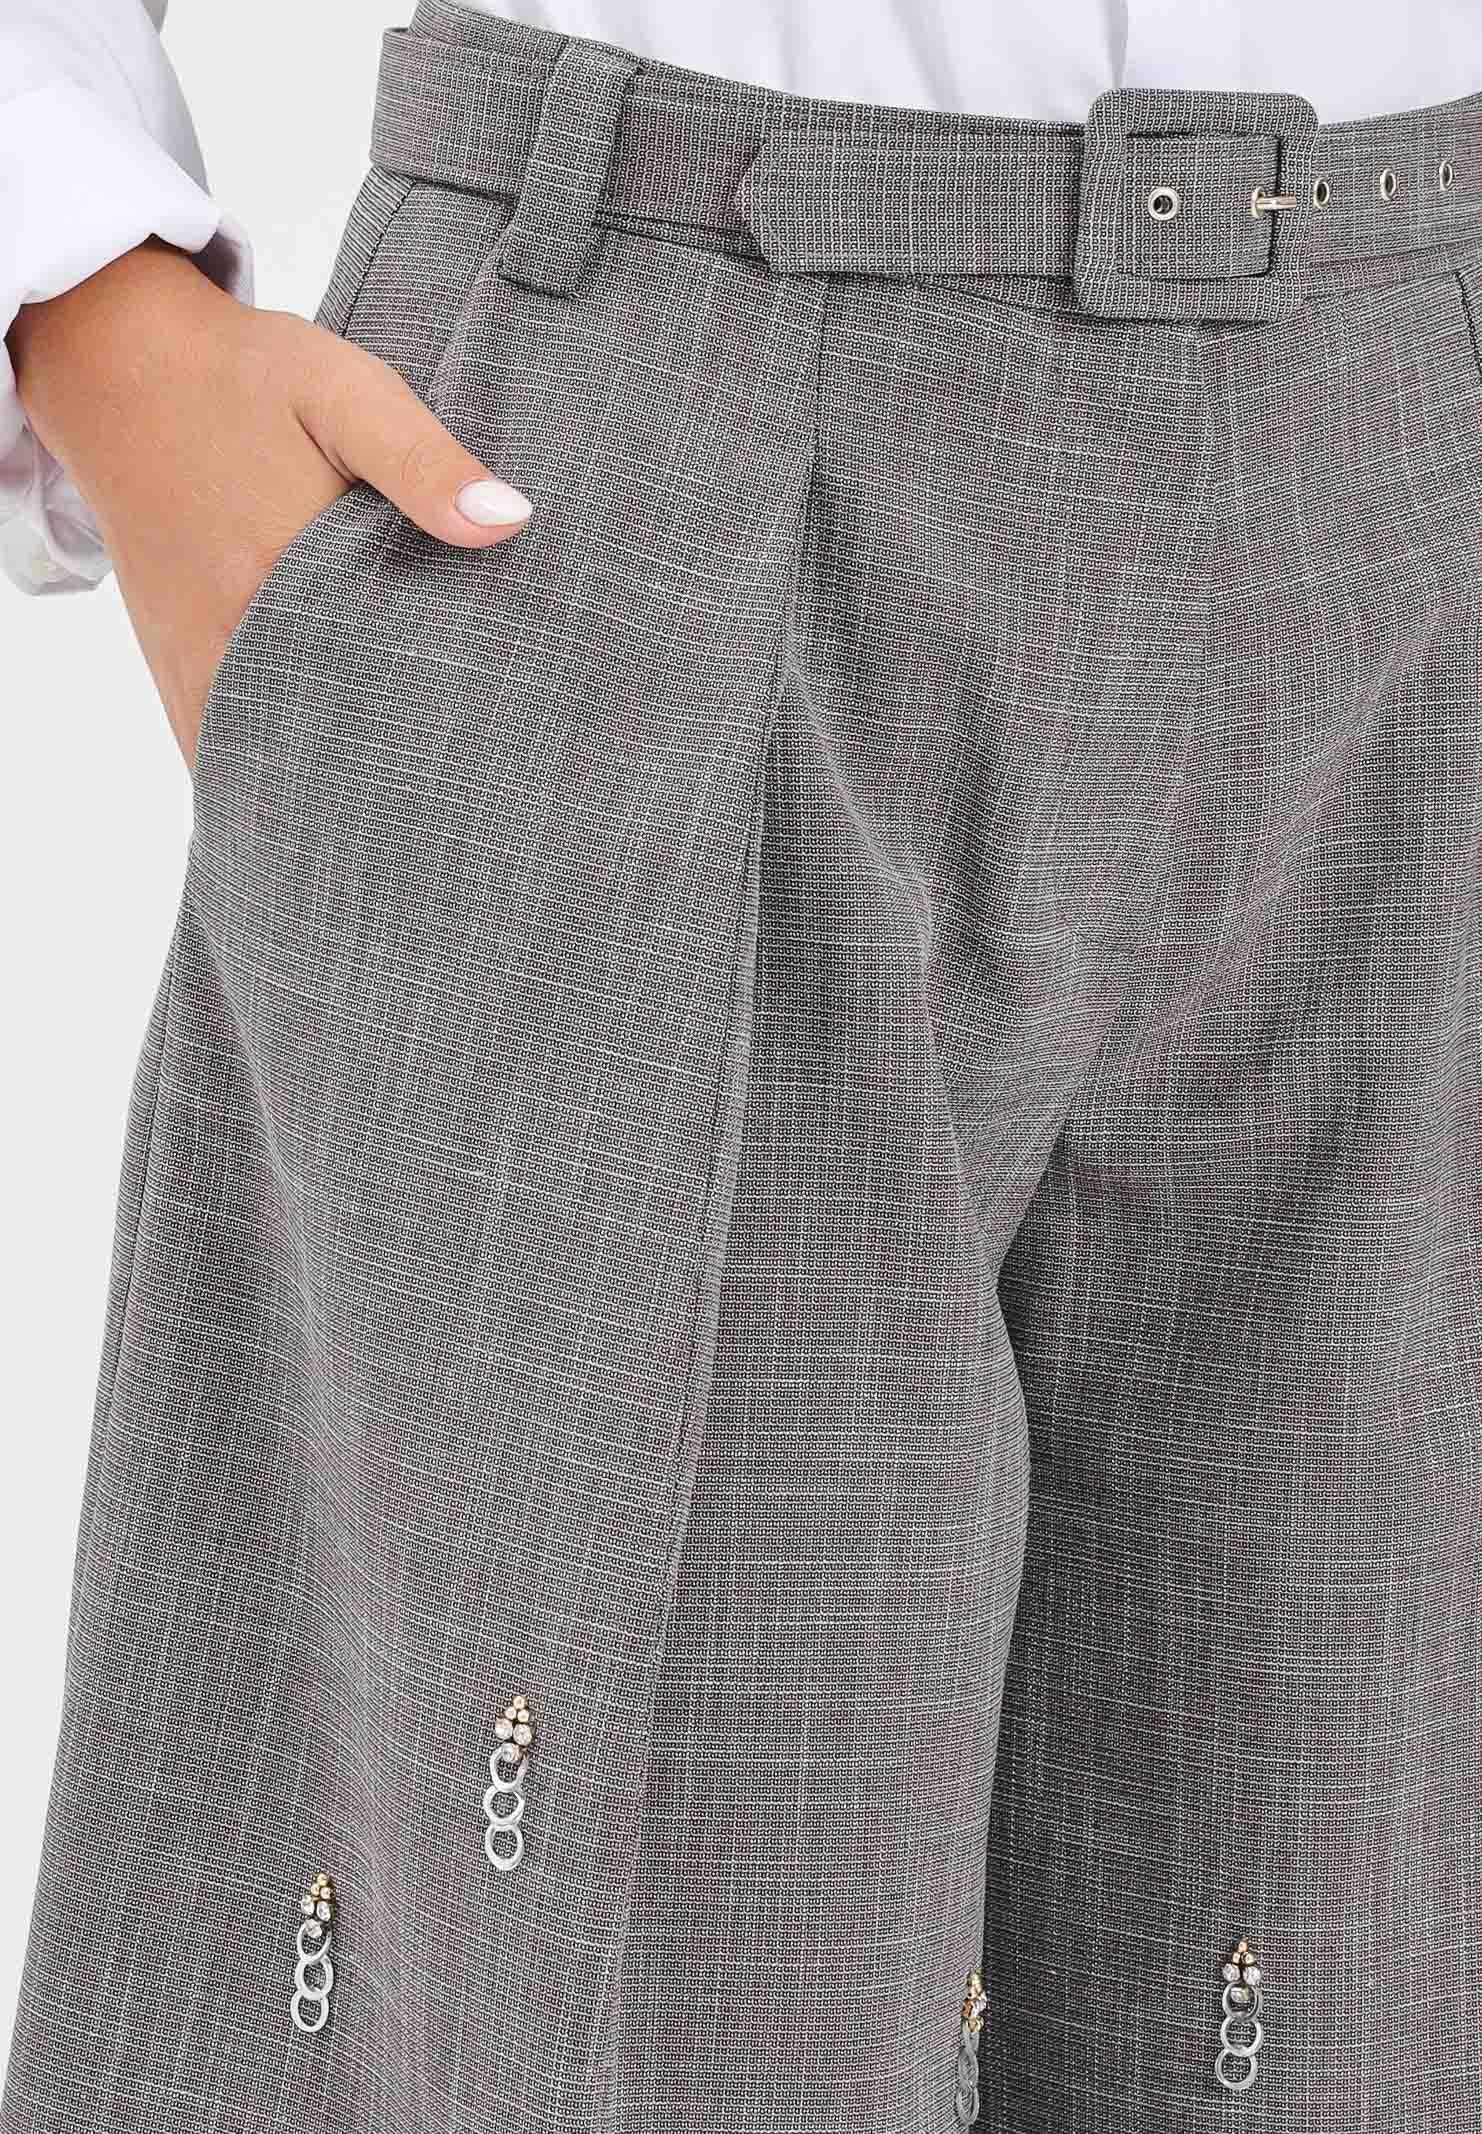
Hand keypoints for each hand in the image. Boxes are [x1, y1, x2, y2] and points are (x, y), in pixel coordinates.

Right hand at [8, 239, 530, 767]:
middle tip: (433, 815)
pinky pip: (206, 735)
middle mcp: (229, 631)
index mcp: (280, 579)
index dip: (418, 744)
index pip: (369, 692)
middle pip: (311, 740)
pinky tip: (287, 801)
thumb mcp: (348, 394)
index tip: (466, 778)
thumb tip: (506, 520)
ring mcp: (191, 649)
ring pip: (251, 752)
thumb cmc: (245, 375)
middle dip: (367, 782)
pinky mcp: (170, 649)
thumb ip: (423, 462)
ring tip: (367, 824)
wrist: (119, 357)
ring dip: (304, 786)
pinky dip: (247, 767)